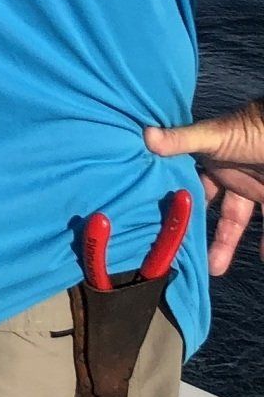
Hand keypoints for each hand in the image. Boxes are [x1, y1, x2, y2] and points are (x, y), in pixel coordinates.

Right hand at [146, 99, 263, 274]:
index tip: (167, 231)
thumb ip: (182, 140)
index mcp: (215, 162)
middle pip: (221, 214)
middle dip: (209, 237)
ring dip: (230, 244)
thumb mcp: (214, 136)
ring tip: (216, 269)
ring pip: (241, 222)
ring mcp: (255, 187)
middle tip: (195, 262)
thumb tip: (145, 135)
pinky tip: (262, 258)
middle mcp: (234, 178)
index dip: (183, 208)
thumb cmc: (251, 127)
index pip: (195, 189)